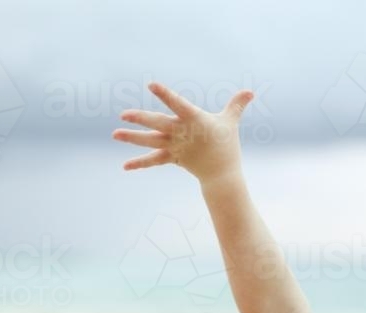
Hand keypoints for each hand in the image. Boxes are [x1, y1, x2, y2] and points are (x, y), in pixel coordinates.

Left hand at [112, 82, 253, 181]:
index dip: (165, 95)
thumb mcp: (231, 122)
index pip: (177, 104)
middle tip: (123, 115)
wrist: (222, 175)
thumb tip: (250, 92)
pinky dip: (139, 163)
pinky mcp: (172, 158)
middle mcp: (181, 133)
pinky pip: (153, 160)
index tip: (151, 85)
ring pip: (150, 141)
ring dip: (132, 138)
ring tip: (115, 134)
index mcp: (194, 120)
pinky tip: (125, 166)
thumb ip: (237, 105)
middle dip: (141, 120)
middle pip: (158, 124)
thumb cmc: (226, 144)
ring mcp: (175, 147)